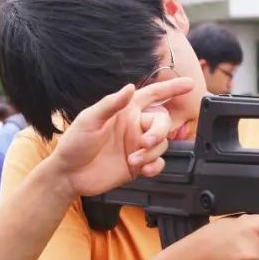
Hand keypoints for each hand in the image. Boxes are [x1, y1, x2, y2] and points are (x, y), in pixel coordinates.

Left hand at [50, 77, 192, 196]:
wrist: (69, 174)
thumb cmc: (75, 143)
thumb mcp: (89, 120)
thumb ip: (111, 104)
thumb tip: (129, 87)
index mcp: (125, 111)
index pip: (153, 95)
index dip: (171, 88)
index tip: (189, 84)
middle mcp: (134, 126)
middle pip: (162, 122)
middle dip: (159, 132)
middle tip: (145, 142)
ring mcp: (137, 146)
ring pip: (162, 144)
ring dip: (151, 153)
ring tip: (132, 160)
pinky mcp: (138, 165)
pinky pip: (158, 163)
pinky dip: (155, 166)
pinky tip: (143, 170)